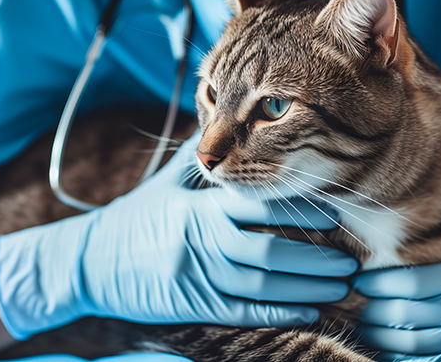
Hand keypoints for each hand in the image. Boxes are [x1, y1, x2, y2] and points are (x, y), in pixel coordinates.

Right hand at [0, 132, 357, 339]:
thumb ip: (203, 160)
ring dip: (306, 288)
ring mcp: (193, 277)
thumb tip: (233, 128)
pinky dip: (278, 313)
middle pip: (265, 251)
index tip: (334, 210)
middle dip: (314, 257)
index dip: (298, 208)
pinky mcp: (191, 305)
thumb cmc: (136, 216)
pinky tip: (309, 311)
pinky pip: (241, 313)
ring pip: (259, 287)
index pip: (254, 204)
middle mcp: (196, 242)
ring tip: (341, 284)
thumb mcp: (165, 183)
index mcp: (195, 207)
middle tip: (351, 258)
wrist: (89, 262)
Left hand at [354, 237, 440, 361]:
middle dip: (373, 310)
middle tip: (352, 303)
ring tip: (361, 324)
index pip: (414, 282)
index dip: (380, 283)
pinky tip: (380, 346)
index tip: (358, 280)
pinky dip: (398, 358)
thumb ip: (435, 242)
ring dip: (379, 336)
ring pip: (414, 343)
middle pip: (409, 314)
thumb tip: (382, 220)